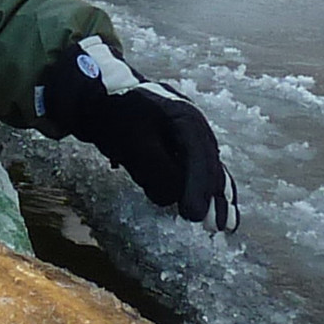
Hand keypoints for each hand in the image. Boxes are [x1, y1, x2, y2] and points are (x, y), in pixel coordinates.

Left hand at [37, 35, 239, 231]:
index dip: (198, 189)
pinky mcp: (180, 145)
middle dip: (213, 197)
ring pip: (209, 169)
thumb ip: (155, 169)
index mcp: (185, 118)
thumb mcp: (132, 143)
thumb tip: (173, 196)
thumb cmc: (115, 117)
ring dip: (215, 196)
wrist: (99, 96)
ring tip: (224, 225)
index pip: (198, 158)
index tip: (193, 216)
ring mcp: (190, 135)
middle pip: (210, 165)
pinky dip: (206, 188)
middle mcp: (195, 126)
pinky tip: (214, 207)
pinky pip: (199, 169)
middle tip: (216, 228)